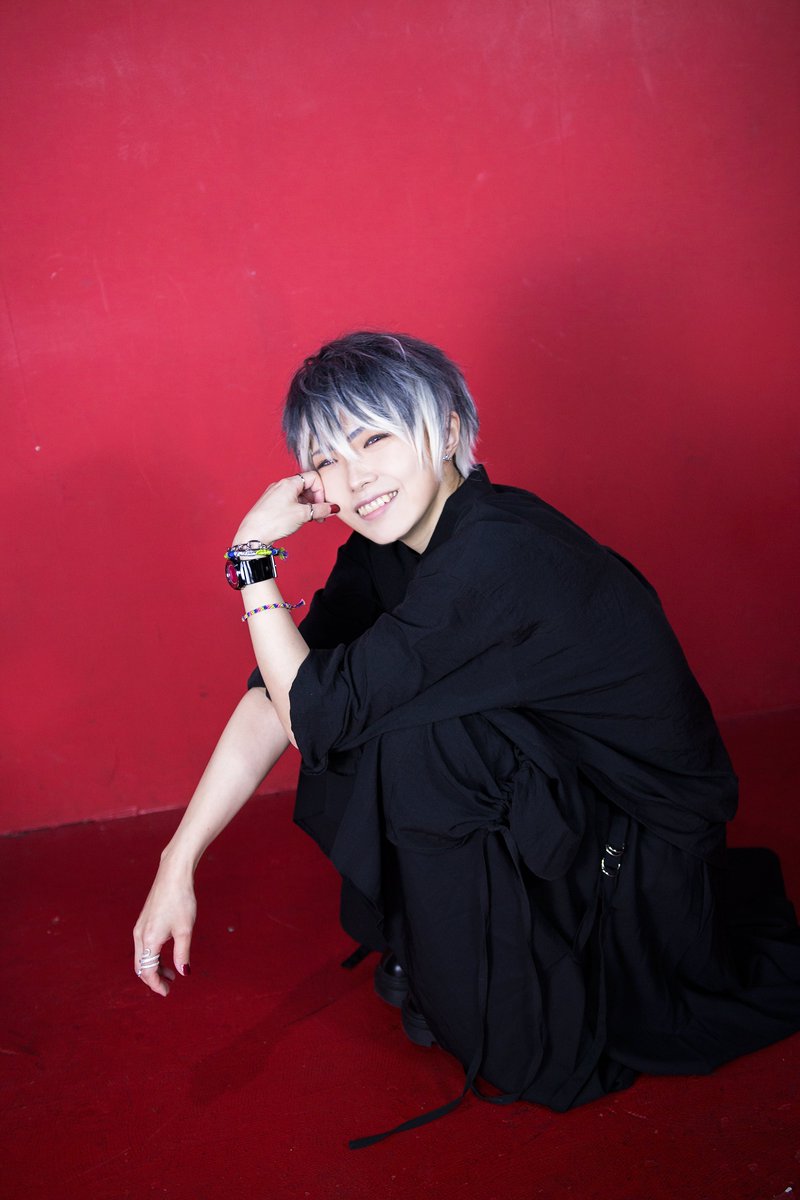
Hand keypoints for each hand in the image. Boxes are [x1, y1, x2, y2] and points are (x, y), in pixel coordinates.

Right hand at [132, 859, 196, 996]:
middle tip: (168, 987)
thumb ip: (182, 953)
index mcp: (149, 939)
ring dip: (154, 967)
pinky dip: (153, 955)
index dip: (156, 984)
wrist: (173, 875)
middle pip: (141, 966)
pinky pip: (144, 946)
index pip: (147, 971)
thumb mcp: (185, 930)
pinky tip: (168, 954)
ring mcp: (140, 927)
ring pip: (142, 956)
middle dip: (153, 979)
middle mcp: (140, 935)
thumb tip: (184, 973)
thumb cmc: (181, 900)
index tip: (167, 992)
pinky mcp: (144, 921)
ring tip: (172, 973)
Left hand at [232, 471, 338, 546]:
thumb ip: (321, 510)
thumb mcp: (302, 515)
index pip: (313, 478)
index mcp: (289, 483)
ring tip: (310, 520)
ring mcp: (276, 494)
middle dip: (316, 500)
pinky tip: (299, 520)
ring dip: (308, 506)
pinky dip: (299, 509)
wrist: (253, 534)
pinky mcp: (272, 504)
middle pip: (307, 487)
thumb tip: (333, 508)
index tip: (322, 506)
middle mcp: (282, 485)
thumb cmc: (273, 521)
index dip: (321, 491)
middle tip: (320, 515)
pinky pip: (290, 502)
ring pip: (299, 496)